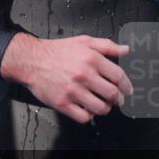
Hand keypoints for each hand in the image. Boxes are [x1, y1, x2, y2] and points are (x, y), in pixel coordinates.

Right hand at [0, 33, 133, 123]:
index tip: (127, 89)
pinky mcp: (62, 103)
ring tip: (103, 104)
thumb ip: (107, 45)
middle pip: (112, 93)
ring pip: (100, 107)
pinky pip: (84, 116)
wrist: (31, 60)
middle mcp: (84, 75)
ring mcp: (73, 90)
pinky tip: (87, 108)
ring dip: (105, 108)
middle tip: (117, 99)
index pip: (118, 76)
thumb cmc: (57, 51)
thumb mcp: (84, 41)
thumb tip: (125, 50)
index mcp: (91, 59)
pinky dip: (89, 115)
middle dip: (118, 99)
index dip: (126, 85)